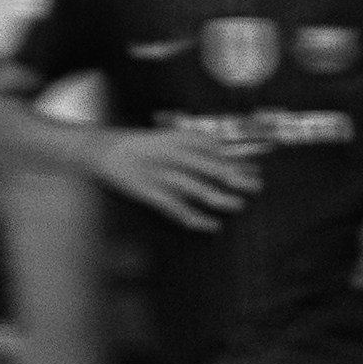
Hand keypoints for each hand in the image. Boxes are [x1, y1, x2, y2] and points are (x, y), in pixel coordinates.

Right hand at [97, 127, 261, 228]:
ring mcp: (161, 174)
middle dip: (236, 178)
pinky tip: (212, 226)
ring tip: (239, 205)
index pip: (216, 150)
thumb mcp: (171, 137)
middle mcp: (173, 154)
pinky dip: (196, 218)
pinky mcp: (150, 193)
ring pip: (197, 188)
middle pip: (211, 167)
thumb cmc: (143, 146)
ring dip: (220, 198)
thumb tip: (230, 155)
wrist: (105, 150)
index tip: (257, 170)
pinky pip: (177, 209)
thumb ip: (198, 145)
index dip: (238, 160)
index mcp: (179, 138)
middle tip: (257, 187)